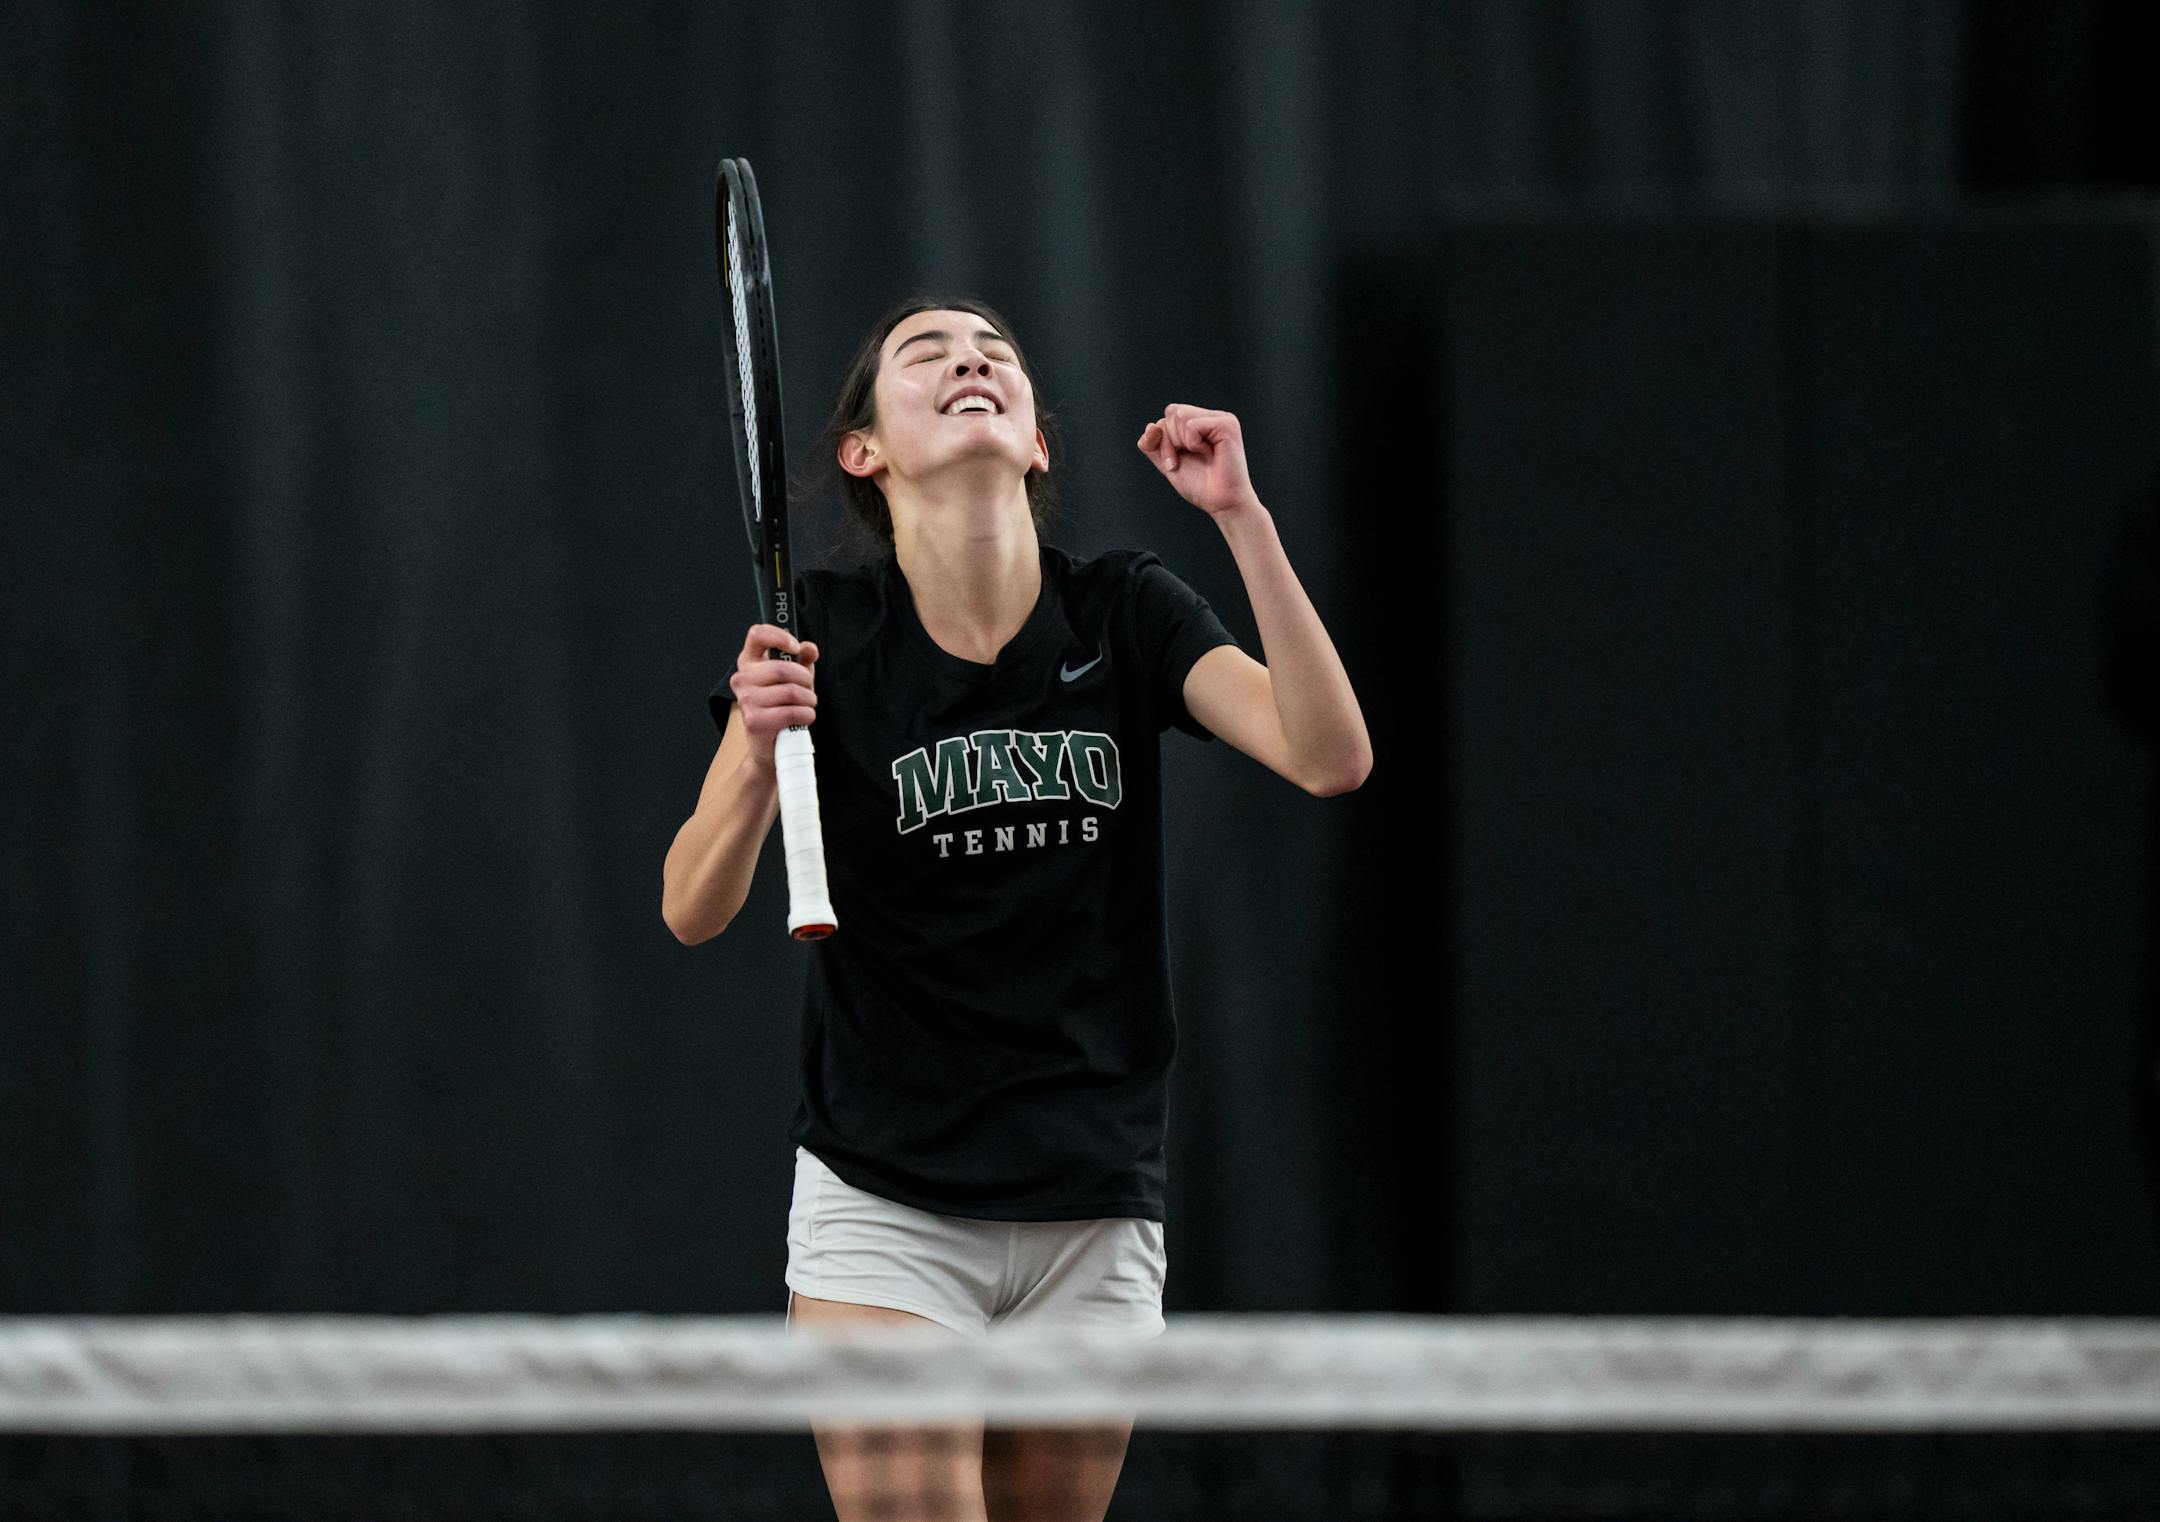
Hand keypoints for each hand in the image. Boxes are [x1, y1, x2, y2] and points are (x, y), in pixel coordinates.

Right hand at [729, 623, 818, 766]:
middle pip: (783, 668)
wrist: (771, 745)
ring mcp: (746, 700)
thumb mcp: (795, 678)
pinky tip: (805, 717)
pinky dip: (806, 715)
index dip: (779, 636)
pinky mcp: (754, 721)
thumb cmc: (783, 706)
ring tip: (807, 705)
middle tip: (809, 689)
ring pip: (791, 691)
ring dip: (809, 700)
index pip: (757, 634)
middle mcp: (741, 678)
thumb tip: (810, 648)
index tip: (796, 648)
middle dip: (805, 680)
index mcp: (749, 662)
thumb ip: (803, 660)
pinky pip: (791, 712)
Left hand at [1137, 403, 1259, 517]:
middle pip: (1172, 412)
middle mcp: (1211, 417)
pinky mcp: (1227, 424)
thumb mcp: (1167, 462)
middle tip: (1189, 460)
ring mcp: (1221, 418)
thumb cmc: (1200, 485)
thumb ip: (1152, 445)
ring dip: (1182, 443)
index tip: (1176, 463)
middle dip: (1170, 442)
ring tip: (1201, 455)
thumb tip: (1151, 426)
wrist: (1222, 503)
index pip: (1168, 416)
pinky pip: (1192, 425)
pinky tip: (1209, 453)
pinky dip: (1193, 444)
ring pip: (1180, 415)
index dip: (1163, 441)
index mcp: (1200, 422)